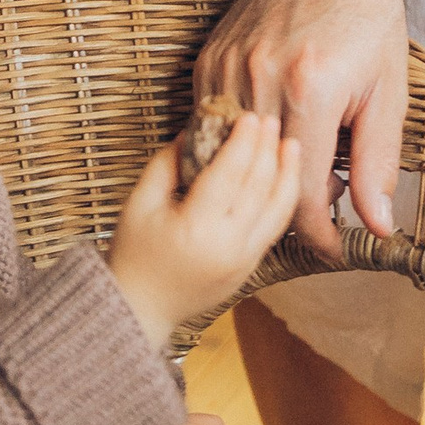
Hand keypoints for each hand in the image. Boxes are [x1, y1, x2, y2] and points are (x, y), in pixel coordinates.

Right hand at [106, 106, 303, 345]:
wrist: (142, 309)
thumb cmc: (133, 253)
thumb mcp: (139, 203)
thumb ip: (166, 163)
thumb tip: (195, 127)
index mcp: (196, 229)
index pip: (228, 175)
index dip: (243, 142)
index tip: (250, 116)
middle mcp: (228, 246)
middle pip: (258, 188)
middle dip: (267, 150)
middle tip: (271, 120)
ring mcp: (244, 260)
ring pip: (278, 210)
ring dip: (287, 173)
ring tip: (290, 143)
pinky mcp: (252, 267)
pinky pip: (276, 227)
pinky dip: (284, 198)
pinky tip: (284, 176)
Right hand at [193, 0, 409, 262]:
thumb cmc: (369, 16)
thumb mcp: (388, 91)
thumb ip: (379, 163)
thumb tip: (376, 225)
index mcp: (311, 90)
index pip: (303, 196)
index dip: (322, 236)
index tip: (338, 250)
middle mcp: (260, 79)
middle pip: (262, 183)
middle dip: (293, 213)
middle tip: (325, 214)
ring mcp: (227, 67)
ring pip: (229, 158)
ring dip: (261, 180)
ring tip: (300, 177)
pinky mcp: (209, 58)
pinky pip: (211, 125)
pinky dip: (237, 148)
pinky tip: (270, 144)